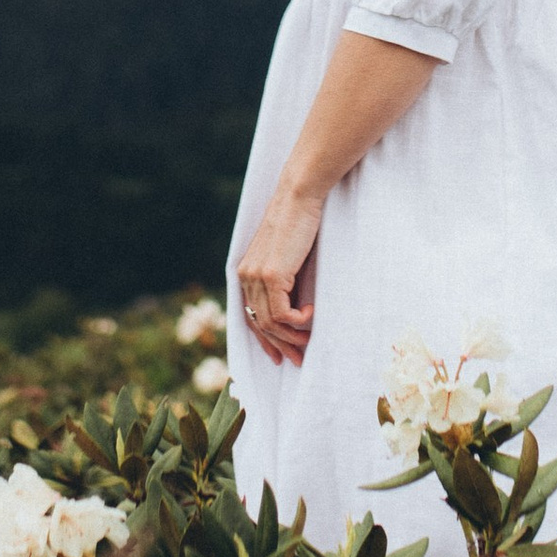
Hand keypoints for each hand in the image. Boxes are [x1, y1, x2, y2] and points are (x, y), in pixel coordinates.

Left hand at [236, 181, 323, 364]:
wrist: (298, 197)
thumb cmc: (298, 222)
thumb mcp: (286, 255)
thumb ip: (282, 277)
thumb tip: (294, 302)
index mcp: (246, 272)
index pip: (250, 316)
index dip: (264, 339)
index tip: (279, 355)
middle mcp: (246, 276)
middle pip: (259, 324)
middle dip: (280, 346)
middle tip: (298, 359)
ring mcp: (256, 277)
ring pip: (270, 323)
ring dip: (292, 336)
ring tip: (309, 339)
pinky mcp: (271, 275)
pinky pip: (282, 314)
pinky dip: (297, 321)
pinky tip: (310, 313)